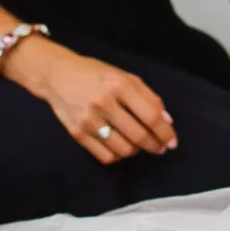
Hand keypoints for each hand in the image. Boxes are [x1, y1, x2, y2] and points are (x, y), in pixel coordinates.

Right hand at [9, 40, 177, 162]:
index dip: (166, 132)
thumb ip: (148, 98)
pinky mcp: (77, 133)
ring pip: (124, 149)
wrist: (58, 75)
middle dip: (155, 145)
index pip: (151, 116)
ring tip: (139, 145)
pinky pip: (105, 156)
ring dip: (137, 151)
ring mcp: (89, 119)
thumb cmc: (96, 74)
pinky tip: (121, 147)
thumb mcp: (125, 77)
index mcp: (120, 85)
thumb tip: (167, 122)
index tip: (171, 141)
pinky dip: (118, 156)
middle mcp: (104, 103)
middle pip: (139, 136)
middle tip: (159, 148)